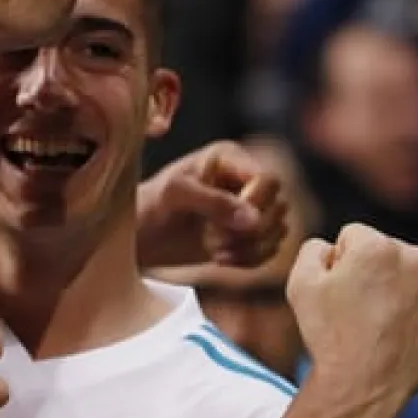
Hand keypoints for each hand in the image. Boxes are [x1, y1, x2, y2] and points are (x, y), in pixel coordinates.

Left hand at [136, 141, 287, 268]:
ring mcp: (249, 207)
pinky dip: (251, 260)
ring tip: (216, 250)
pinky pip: (270, 249)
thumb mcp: (175, 194)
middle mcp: (245, 178)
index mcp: (230, 157)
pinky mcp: (248, 234)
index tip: (227, 222)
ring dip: (251, 247)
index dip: (256, 204)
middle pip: (279, 205)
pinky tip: (221, 259)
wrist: (139, 236)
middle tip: (216, 239)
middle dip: (252, 230)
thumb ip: (213, 201)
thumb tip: (253, 218)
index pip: (268, 179)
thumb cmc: (150, 205)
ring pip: (278, 229)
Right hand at [287, 224, 417, 417]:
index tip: (338, 290)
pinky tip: (398, 332)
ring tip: (378, 322)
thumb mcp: (300, 283)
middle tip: (358, 308)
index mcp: (378, 246)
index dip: (340, 262)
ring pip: (409, 275)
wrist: (364, 387)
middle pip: (385, 252)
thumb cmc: (329, 334)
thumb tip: (333, 247)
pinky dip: (416, 311)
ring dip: (396, 289)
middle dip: (372, 271)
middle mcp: (416, 258)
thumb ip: (314, 248)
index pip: (353, 237)